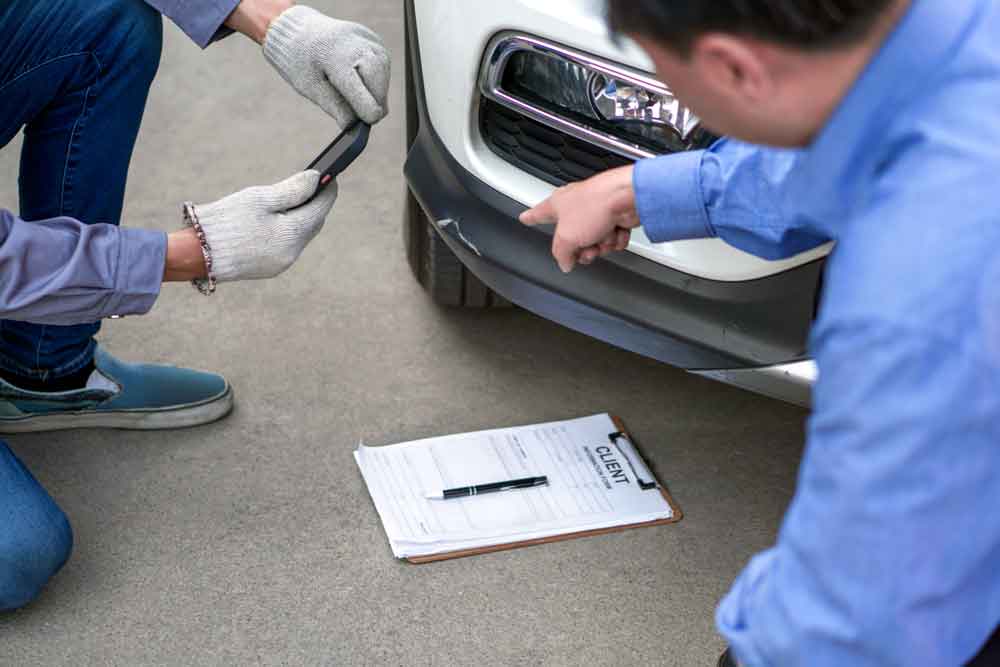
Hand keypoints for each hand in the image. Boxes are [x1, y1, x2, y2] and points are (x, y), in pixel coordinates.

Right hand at [193, 170, 336, 281]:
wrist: (196, 254)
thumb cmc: (227, 222)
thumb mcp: (260, 199)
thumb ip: (292, 189)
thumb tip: (316, 178)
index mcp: (293, 234)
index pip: (320, 208)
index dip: (327, 191)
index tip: (329, 176)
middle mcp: (292, 253)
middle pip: (312, 223)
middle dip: (313, 204)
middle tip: (311, 185)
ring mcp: (281, 263)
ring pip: (299, 236)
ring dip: (299, 218)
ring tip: (292, 199)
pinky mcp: (269, 268)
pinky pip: (286, 245)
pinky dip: (286, 231)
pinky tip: (276, 219)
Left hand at [262, 5, 389, 126]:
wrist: (301, 31)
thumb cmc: (302, 61)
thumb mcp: (310, 87)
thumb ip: (335, 106)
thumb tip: (354, 126)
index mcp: (337, 57)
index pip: (362, 91)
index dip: (367, 111)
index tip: (369, 121)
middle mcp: (357, 44)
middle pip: (378, 82)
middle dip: (374, 101)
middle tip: (366, 115)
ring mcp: (368, 39)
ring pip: (383, 74)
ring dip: (376, 90)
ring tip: (357, 93)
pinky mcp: (375, 40)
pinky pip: (383, 65)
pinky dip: (375, 78)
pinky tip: (360, 78)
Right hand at [519, 165, 638, 272]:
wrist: (626, 198)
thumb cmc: (595, 205)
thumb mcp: (566, 238)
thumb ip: (561, 254)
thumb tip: (564, 263)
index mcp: (558, 204)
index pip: (539, 213)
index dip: (531, 217)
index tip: (524, 218)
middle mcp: (577, 206)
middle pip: (572, 238)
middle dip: (581, 249)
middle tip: (586, 250)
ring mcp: (597, 211)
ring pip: (595, 242)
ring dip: (601, 245)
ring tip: (603, 238)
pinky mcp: (616, 216)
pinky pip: (612, 238)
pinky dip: (615, 239)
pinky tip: (616, 233)